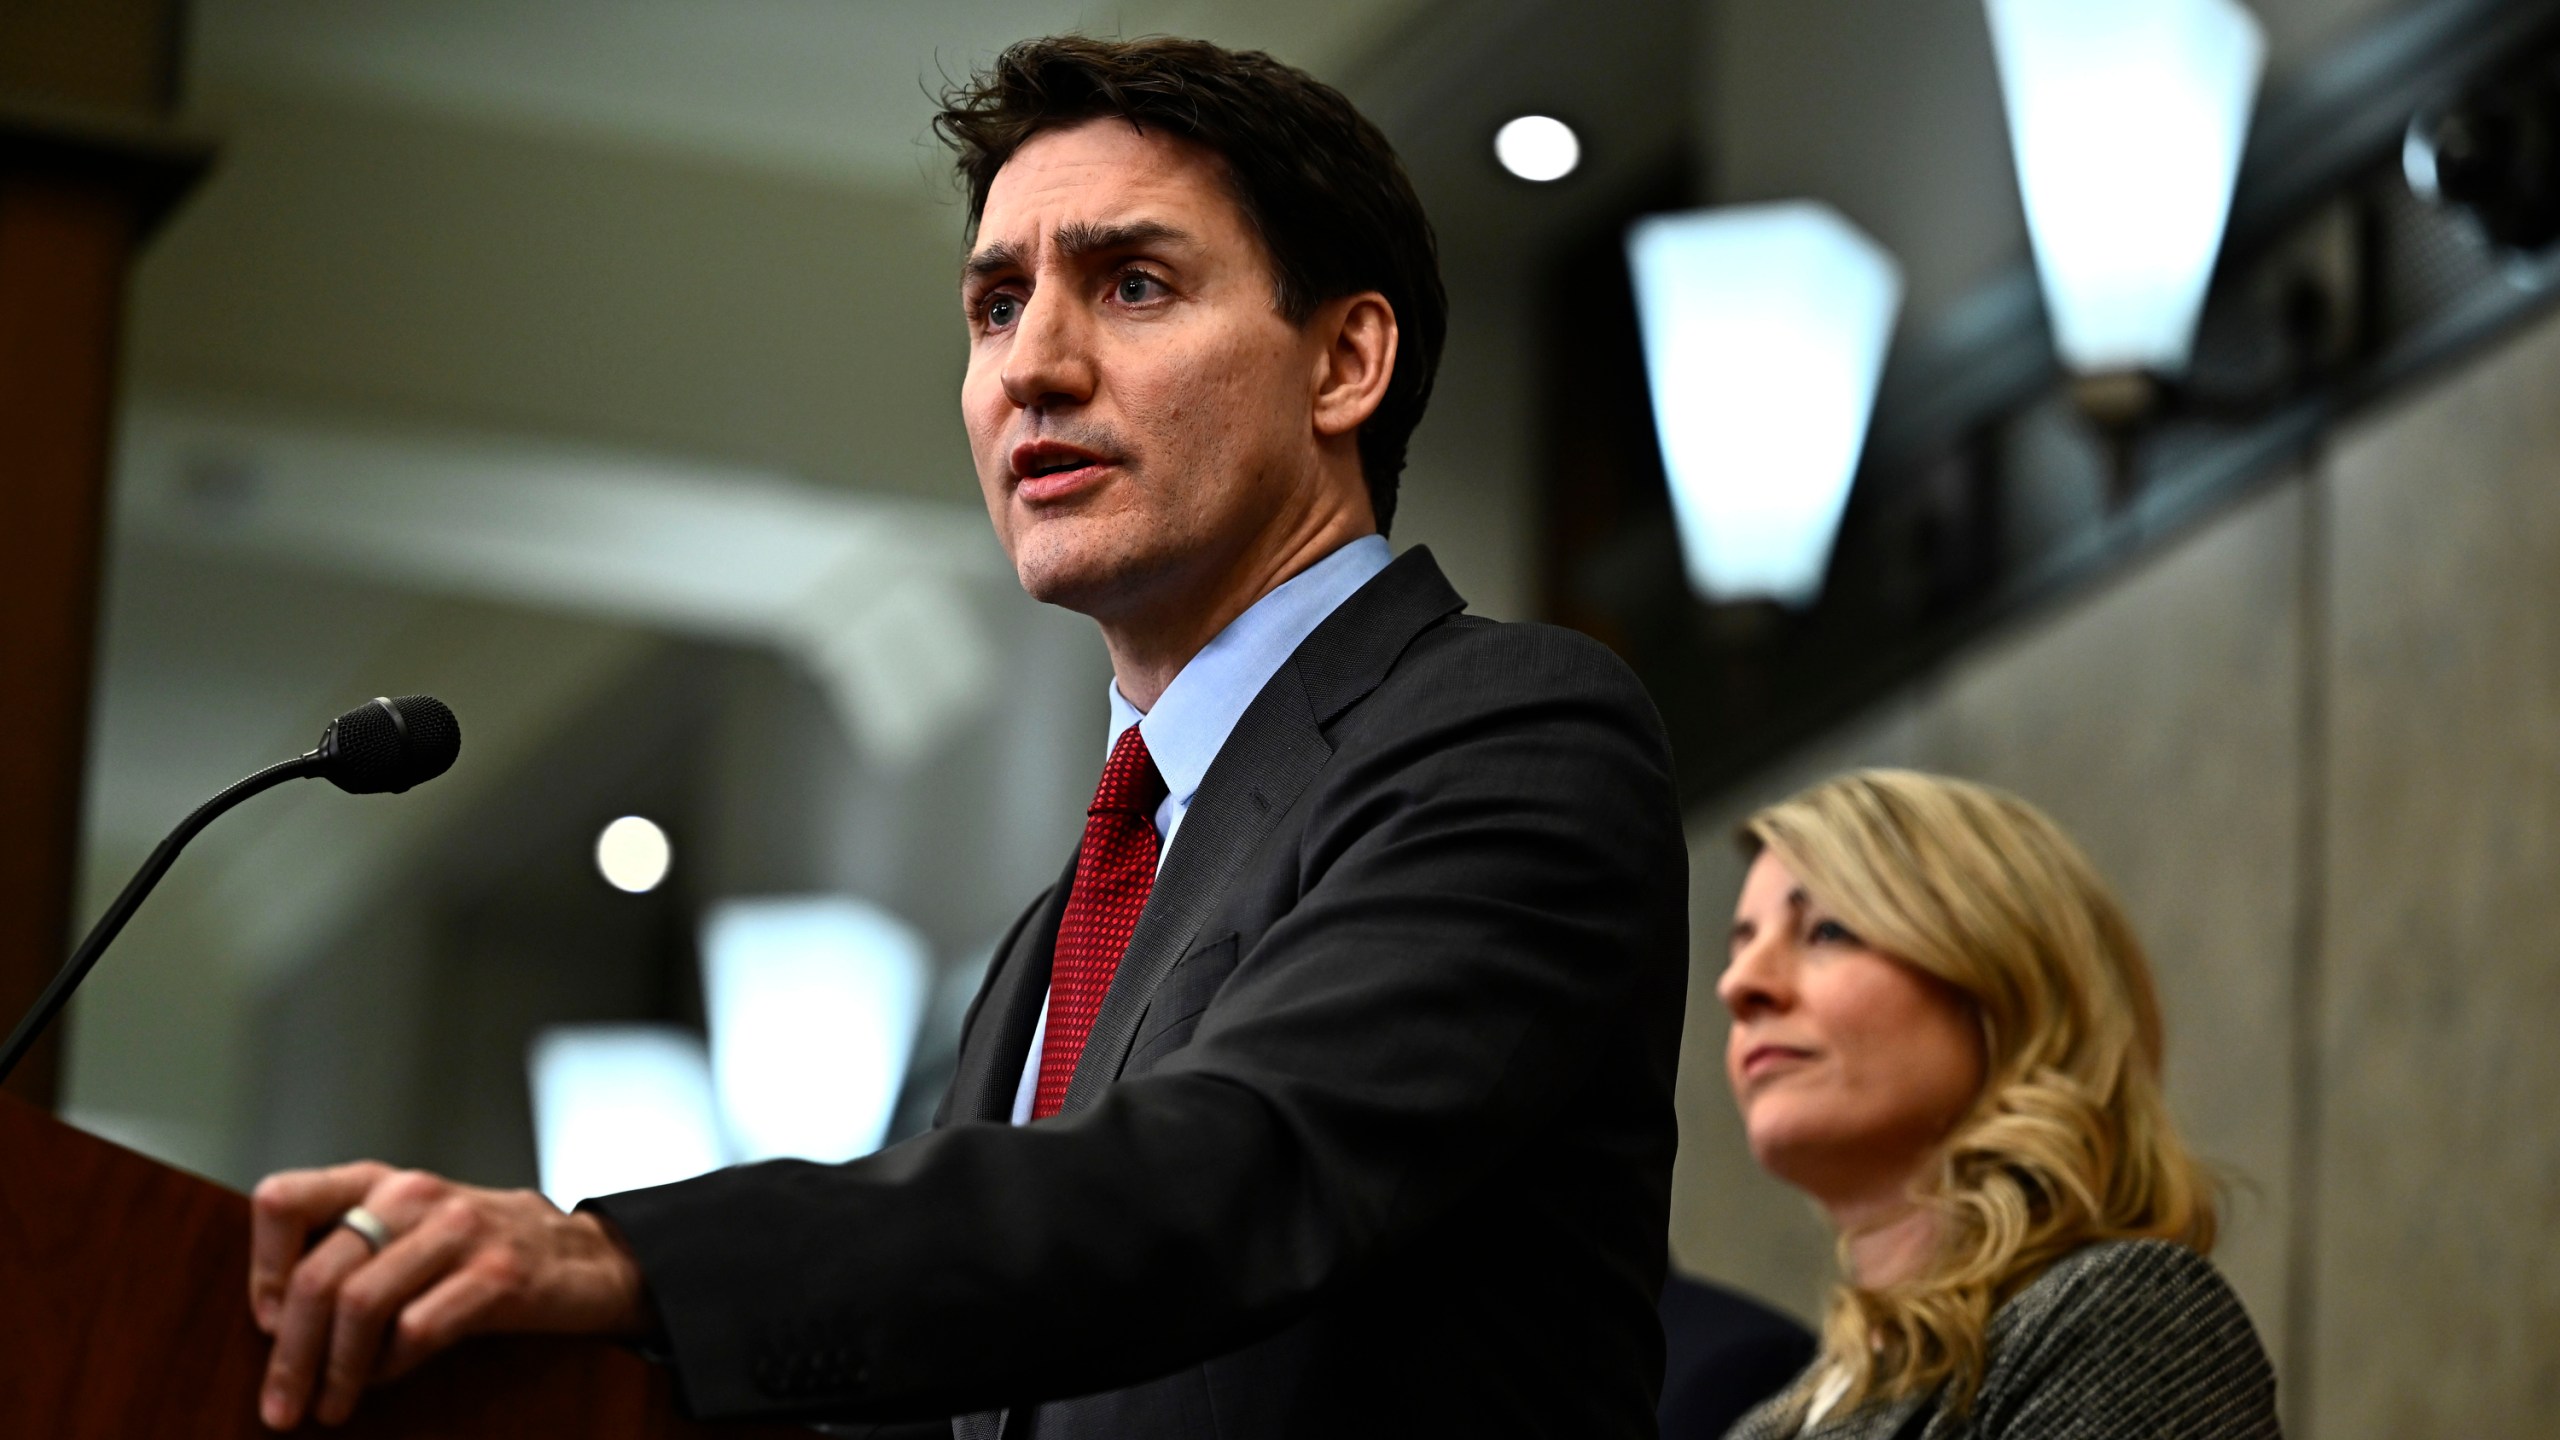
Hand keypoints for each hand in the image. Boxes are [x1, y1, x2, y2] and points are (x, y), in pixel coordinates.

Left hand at [248, 1161, 647, 1429]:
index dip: (262, 1269)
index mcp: (382, 1182)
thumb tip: (277, 1319)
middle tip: (279, 1406)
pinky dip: (390, 1366)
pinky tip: (387, 1379)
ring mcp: (460, 1233)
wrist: (592, 1256)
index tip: (269, 1322)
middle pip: (318, 1275)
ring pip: (359, 1304)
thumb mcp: (413, 1228)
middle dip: (289, 1355)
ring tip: (328, 1407)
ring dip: (333, 1372)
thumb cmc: (485, 1249)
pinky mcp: (499, 1276)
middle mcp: (415, 1195)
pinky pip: (418, 1329)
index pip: (285, 1200)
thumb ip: (352, 1249)